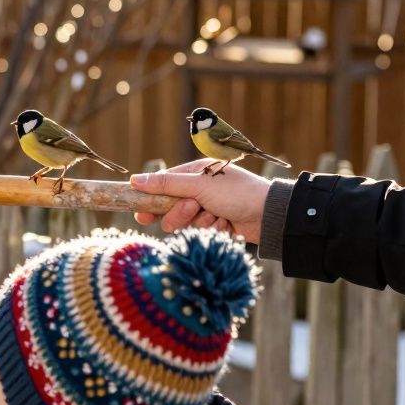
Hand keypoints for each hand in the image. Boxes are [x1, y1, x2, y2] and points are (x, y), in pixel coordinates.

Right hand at [129, 159, 271, 242]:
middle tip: (193, 209)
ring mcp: (207, 208)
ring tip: (217, 215)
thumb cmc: (236, 192)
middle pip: (170, 209)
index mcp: (194, 174)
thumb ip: (166, 184)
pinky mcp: (215, 224)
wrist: (269, 215)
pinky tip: (226, 223)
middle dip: (181, 213)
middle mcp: (198, 190)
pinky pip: (200, 231)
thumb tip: (135, 180)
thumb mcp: (199, 184)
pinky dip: (212, 229)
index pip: (162, 186)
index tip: (141, 214)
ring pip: (185, 223)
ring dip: (199, 221)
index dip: (150, 200)